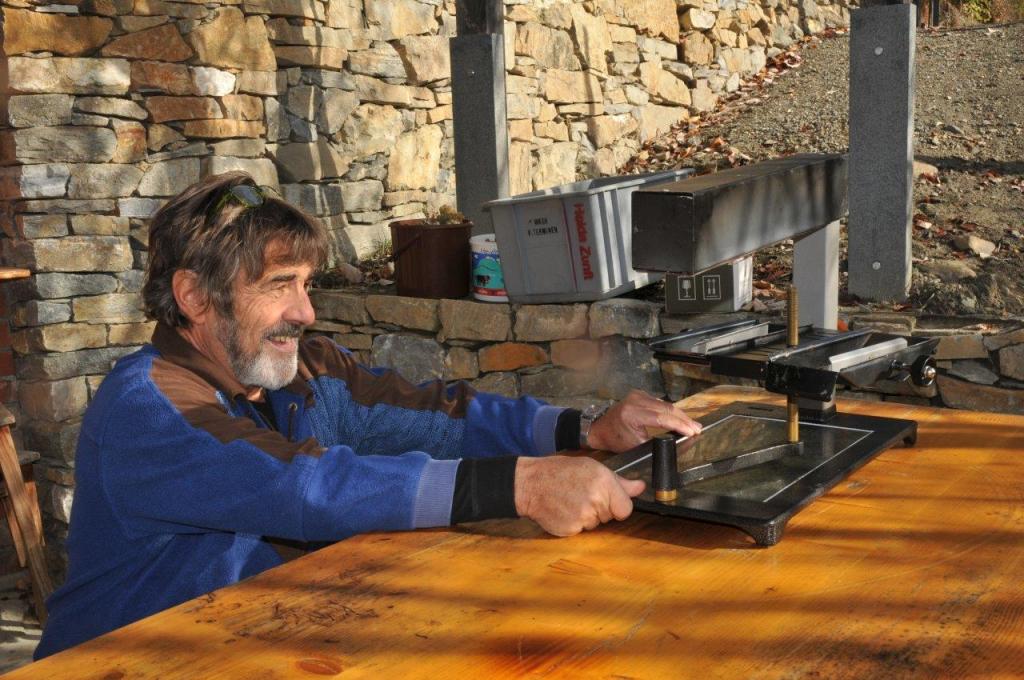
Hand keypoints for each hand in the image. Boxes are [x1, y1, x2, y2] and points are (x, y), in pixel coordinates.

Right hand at [514, 456, 643, 536]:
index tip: (608, 500)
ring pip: (595, 525)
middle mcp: (596, 501)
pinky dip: (574, 523)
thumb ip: (619, 481)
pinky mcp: (571, 530)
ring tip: (571, 501)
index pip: (626, 509)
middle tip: (582, 495)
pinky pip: (581, 531)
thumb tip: (640, 487)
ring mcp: (583, 517)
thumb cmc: (560, 472)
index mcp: (604, 483)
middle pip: (610, 517)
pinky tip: (564, 510)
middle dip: (600, 509)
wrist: (530, 484)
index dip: (618, 505)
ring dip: (587, 517)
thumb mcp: (590, 467)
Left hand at [585, 389, 701, 452]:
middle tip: (698, 429)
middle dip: (684, 420)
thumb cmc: (616, 440)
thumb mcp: (636, 445)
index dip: (679, 425)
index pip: (661, 418)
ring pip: (665, 404)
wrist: (599, 428)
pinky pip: (660, 402)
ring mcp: (638, 394)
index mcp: (632, 414)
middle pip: (666, 408)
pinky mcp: (640, 393)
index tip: (693, 432)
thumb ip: (657, 443)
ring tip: (693, 425)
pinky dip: (671, 411)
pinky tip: (681, 418)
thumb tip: (679, 442)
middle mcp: (635, 400)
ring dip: (680, 415)